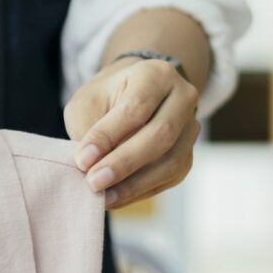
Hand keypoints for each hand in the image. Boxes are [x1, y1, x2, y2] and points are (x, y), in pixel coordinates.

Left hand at [64, 57, 200, 209]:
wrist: (135, 95)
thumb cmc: (107, 97)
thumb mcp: (89, 101)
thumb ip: (89, 128)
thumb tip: (89, 167)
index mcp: (155, 75)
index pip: (136, 108)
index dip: (109, 136)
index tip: (82, 159)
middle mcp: (182, 98)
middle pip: (161, 135)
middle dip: (124, 163)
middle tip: (93, 182)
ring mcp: (190, 128)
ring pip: (170, 162)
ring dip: (134, 184)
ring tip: (103, 196)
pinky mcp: (188, 155)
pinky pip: (169, 178)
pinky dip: (140, 191)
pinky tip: (116, 197)